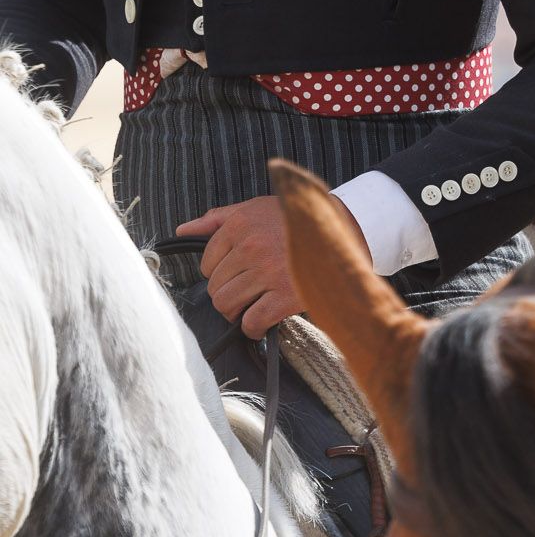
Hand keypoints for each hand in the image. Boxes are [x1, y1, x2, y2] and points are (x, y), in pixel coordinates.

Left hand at [179, 193, 366, 338]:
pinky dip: (254, 327)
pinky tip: (265, 319)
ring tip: (255, 303)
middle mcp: (252, 246)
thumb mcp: (258, 209)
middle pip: (216, 287)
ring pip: (227, 305)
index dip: (223, 271)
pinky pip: (251, 322)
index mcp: (241, 223)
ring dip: (238, 311)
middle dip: (230, 293)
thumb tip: (181, 230)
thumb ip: (218, 219)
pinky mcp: (286, 296)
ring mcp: (269, 271)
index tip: (242, 270)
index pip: (207, 263)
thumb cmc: (299, 221)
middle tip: (252, 289)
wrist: (352, 231)